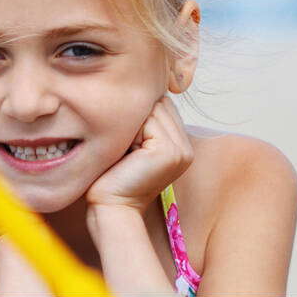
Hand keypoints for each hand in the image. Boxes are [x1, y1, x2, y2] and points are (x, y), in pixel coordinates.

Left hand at [85, 96, 193, 212]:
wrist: (109, 208)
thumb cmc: (111, 178)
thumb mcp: (130, 145)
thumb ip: (142, 122)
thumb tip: (134, 88)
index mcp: (181, 145)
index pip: (162, 105)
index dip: (137, 115)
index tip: (124, 141)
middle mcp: (187, 147)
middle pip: (159, 103)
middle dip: (135, 117)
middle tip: (123, 150)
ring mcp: (181, 150)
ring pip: (152, 109)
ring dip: (131, 124)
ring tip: (124, 152)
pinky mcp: (170, 152)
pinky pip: (147, 121)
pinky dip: (129, 132)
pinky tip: (124, 155)